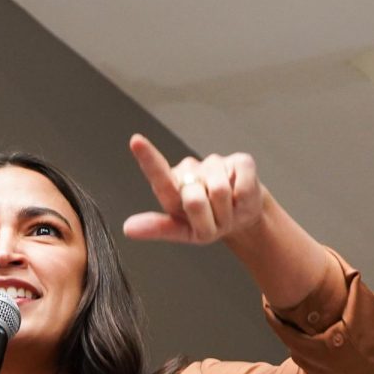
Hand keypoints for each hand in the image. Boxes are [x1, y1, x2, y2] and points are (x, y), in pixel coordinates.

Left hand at [123, 134, 265, 244]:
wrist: (244, 216)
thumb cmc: (211, 222)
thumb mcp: (186, 232)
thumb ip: (160, 227)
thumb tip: (128, 228)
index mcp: (171, 188)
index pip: (159, 177)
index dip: (149, 160)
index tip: (136, 142)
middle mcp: (190, 171)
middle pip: (195, 200)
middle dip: (208, 219)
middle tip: (214, 219)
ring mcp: (215, 163)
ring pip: (220, 193)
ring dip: (226, 212)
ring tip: (227, 208)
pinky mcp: (241, 161)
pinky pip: (243, 189)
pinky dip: (244, 202)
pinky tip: (240, 196)